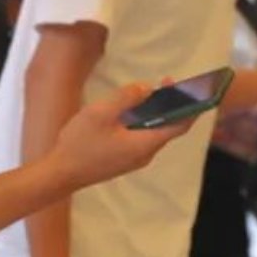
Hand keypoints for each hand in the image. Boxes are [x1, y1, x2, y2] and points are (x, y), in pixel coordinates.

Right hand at [50, 83, 196, 190]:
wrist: (61, 174)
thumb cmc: (80, 144)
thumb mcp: (101, 113)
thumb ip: (126, 97)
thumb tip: (145, 88)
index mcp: (145, 143)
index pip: (180, 125)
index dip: (191, 107)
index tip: (195, 89)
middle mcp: (145, 153)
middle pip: (167, 126)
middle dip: (172, 104)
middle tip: (168, 82)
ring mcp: (134, 158)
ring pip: (153, 131)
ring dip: (156, 111)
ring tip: (151, 91)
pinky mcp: (124, 158)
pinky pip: (141, 136)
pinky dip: (143, 120)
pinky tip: (132, 108)